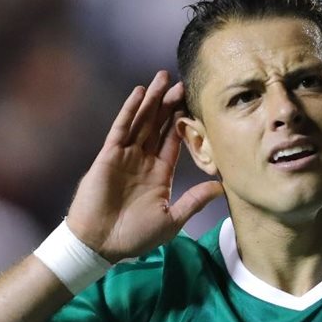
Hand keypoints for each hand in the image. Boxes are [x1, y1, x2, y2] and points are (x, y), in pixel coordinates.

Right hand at [66, 71, 223, 261]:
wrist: (101, 244)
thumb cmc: (134, 236)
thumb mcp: (171, 220)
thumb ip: (194, 201)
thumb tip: (221, 187)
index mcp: (159, 174)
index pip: (173, 142)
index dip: (183, 123)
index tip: (194, 104)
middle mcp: (143, 161)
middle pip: (159, 125)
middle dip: (170, 104)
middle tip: (183, 82)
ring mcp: (125, 156)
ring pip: (141, 121)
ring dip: (152, 100)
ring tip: (163, 78)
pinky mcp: (108, 156)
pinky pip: (121, 128)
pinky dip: (130, 110)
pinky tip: (140, 93)